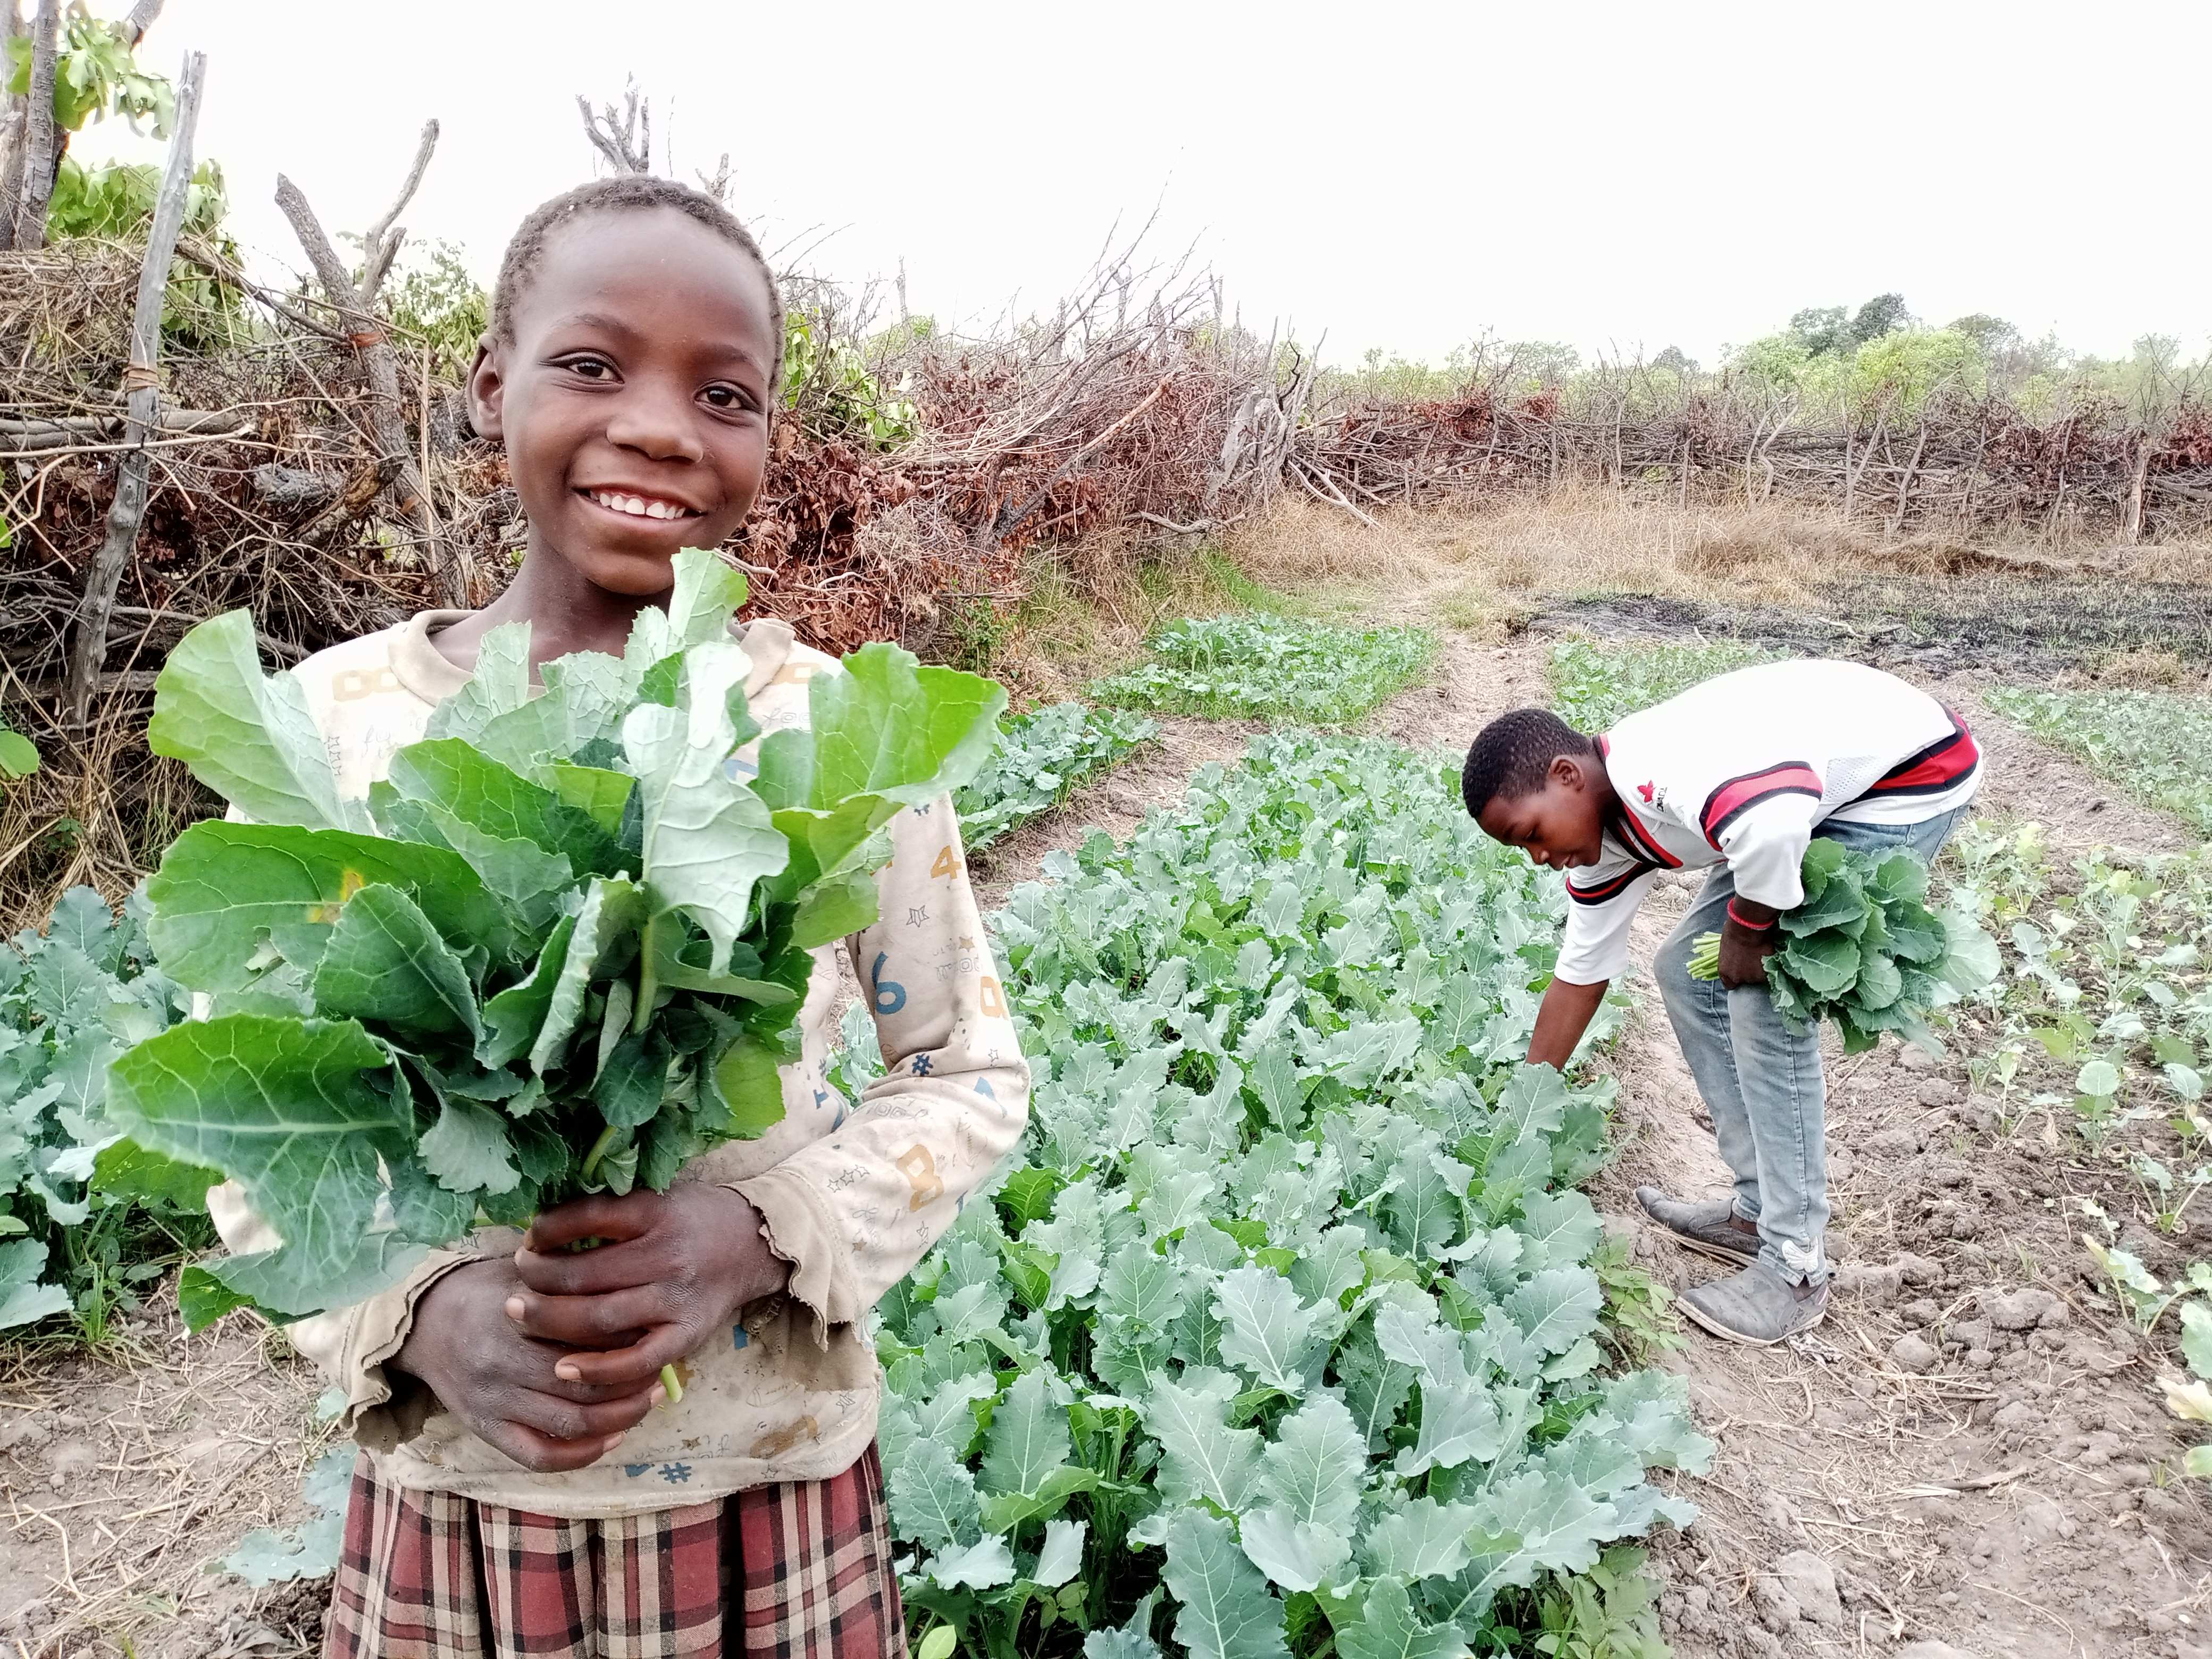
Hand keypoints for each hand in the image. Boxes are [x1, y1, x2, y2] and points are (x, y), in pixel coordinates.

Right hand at [392, 1257, 661, 1473]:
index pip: (588, 1335)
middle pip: (586, 1385)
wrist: (423, 1322)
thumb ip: (570, 1285)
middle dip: (632, 1383)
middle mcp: (503, 1362)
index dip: (630, 1339)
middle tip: (659, 1372)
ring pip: (570, 1423)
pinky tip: (611, 1438)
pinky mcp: (485, 1429)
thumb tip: (633, 1294)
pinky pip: (539, 1456)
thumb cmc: (487, 1291)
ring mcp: (494, 1401)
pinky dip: (581, 1454)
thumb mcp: (527, 1273)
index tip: (655, 1333)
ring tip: (646, 1401)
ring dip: (619, 1417)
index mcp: (516, 1317)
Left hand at [506, 1185, 787, 1395]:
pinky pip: (635, 1361)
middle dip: (537, 1279)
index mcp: (657, 1212)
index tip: (529, 1237)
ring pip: (599, 1319)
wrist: (755, 1244)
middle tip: (516, 1279)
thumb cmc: (695, 1217)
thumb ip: (611, 1209)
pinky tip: (562, 1367)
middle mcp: (667, 1255)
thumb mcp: (657, 1196)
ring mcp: (676, 1299)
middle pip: (584, 1274)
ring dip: (550, 1321)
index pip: (589, 1217)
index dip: (547, 1230)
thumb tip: (544, 1224)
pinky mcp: (685, 1335)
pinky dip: (596, 1369)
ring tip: (520, 1315)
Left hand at [1716, 915, 1779, 989]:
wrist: (1748, 929)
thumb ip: (1731, 960)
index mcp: (1724, 972)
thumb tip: (1736, 960)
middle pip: (1746, 980)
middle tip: (1753, 960)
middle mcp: (1737, 978)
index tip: (1742, 971)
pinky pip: (1769, 973)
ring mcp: (1752, 978)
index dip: (1737, 977)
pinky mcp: (1765, 975)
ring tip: (1762, 956)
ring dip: (1761, 970)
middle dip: (1749, 972)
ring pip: (1759, 978)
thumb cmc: (1733, 932)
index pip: (1730, 984)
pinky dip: (1770, 966)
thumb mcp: (1727, 949)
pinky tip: (1769, 956)